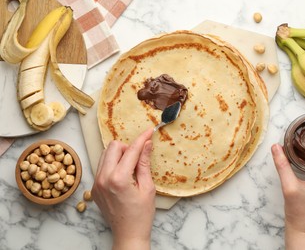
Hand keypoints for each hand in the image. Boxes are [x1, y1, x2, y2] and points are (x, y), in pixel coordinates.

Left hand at [92, 128, 154, 249]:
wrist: (128, 234)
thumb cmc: (141, 215)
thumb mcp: (147, 187)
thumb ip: (144, 163)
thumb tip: (146, 144)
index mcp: (118, 179)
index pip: (130, 150)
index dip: (142, 139)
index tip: (150, 131)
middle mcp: (103, 178)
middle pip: (113, 147)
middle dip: (127, 147)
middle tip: (139, 157)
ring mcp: (96, 183)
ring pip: (105, 155)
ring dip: (119, 155)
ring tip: (130, 167)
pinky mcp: (94, 188)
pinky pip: (102, 166)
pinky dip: (112, 164)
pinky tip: (123, 175)